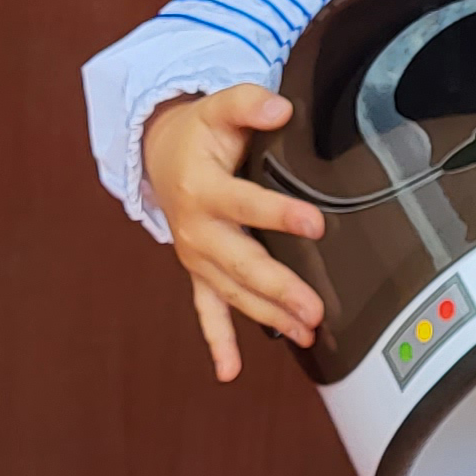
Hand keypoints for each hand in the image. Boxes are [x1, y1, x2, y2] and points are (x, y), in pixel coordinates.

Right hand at [142, 87, 327, 381]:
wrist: (159, 156)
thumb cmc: (199, 134)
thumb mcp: (218, 108)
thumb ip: (248, 103)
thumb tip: (280, 107)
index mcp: (204, 188)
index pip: (246, 204)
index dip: (279, 214)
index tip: (316, 224)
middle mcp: (198, 229)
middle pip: (241, 263)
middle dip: (279, 288)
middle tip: (315, 308)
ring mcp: (198, 256)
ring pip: (233, 292)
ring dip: (268, 315)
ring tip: (306, 332)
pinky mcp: (199, 272)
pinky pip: (206, 310)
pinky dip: (217, 341)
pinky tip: (230, 371)